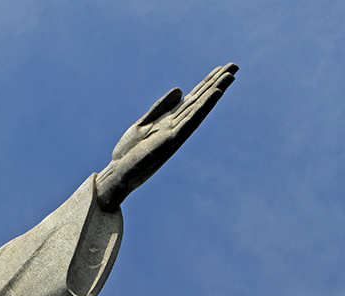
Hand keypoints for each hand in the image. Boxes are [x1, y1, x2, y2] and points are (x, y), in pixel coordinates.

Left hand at [95, 63, 237, 209]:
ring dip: (214, 91)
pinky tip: (214, 94)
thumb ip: (160, 108)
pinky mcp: (170, 140)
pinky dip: (203, 107)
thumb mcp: (143, 124)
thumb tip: (180, 89)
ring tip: (229, 76)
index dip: (206, 83)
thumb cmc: (129, 152)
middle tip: (235, 66)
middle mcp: (176, 126)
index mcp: (170, 121)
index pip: (192, 99)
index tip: (222, 68)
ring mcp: (175, 132)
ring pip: (198, 108)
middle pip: (199, 100)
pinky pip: (190, 121)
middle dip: (216, 83)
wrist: (118, 173)